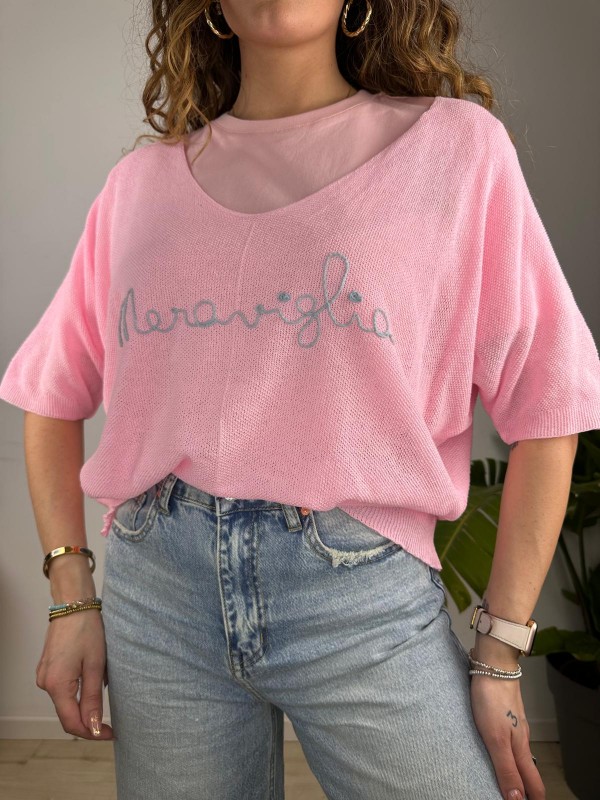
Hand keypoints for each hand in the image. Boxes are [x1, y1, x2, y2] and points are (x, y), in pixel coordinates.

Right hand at [36, 610, 115, 740]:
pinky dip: (77, 692)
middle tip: (112, 723)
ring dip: (83, 706)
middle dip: (89, 721)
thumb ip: (92, 699)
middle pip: (67, 714)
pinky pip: (63, 688)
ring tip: (105, 702)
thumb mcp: (96, 666)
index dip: (92, 733)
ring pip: (65, 701)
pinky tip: (93, 685)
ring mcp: (44, 675)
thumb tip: (94, 727)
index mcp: (56, 685)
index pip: (72, 723)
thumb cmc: (87, 630)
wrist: (74, 604)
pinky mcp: (48, 667)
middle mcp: (45, 683)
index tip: (111, 734)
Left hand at [470, 674, 544, 799]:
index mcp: (520, 748)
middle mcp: (521, 738)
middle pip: (528, 772)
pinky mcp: (505, 714)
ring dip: (516, 772)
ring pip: (519, 756)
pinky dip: (507, 755)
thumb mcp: (495, 739)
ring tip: (506, 784)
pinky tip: (497, 753)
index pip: (533, 784)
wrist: (493, 665)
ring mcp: (514, 725)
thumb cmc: (492, 699)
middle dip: (525, 790)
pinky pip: (510, 741)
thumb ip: (506, 769)